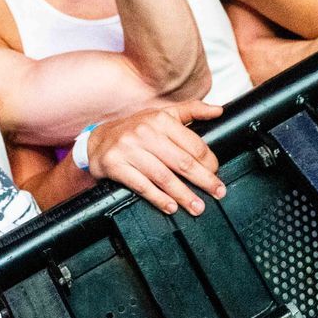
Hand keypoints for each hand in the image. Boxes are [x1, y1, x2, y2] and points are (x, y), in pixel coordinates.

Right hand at [84, 100, 224, 215]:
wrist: (98, 141)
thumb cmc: (135, 129)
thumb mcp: (162, 114)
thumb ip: (192, 110)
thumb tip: (219, 110)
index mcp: (160, 119)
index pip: (192, 144)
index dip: (208, 162)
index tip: (216, 172)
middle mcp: (144, 132)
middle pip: (182, 162)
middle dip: (204, 180)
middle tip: (218, 192)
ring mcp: (129, 150)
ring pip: (164, 177)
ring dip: (183, 195)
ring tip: (197, 207)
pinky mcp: (115, 165)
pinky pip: (142, 186)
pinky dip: (159, 199)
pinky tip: (171, 207)